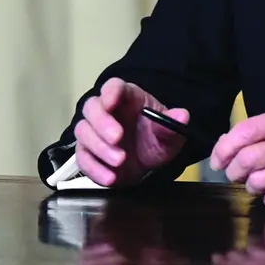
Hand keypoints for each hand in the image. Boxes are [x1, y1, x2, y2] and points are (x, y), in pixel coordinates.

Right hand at [74, 77, 189, 186]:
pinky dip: (94, 169)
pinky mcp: (88, 154)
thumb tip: (182, 116)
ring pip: (83, 131)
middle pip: (92, 107)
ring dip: (99, 147)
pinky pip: (82, 158)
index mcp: (128, 98)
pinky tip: (110, 177)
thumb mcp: (171, 134)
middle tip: (117, 138)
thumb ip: (172, 125)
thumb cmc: (157, 139)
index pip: (114, 86)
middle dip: (101, 123)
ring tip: (120, 160)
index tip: (111, 103)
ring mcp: (94, 132)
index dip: (110, 92)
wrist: (150, 165)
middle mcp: (107, 111)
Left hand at [208, 104, 264, 208]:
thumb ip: (262, 130)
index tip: (218, 160)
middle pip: (246, 160)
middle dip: (234, 171)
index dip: (224, 149)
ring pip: (256, 182)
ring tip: (262, 182)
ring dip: (253, 186)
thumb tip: (224, 145)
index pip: (245, 131)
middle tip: (237, 175)